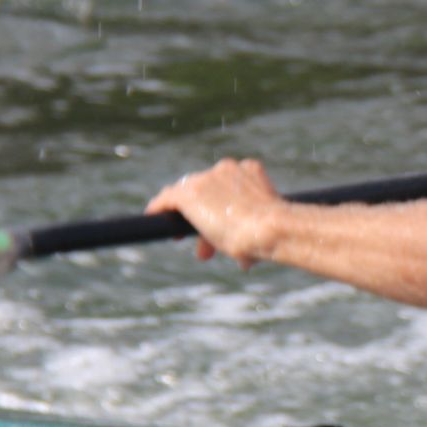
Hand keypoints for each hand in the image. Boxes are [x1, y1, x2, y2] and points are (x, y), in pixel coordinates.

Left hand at [145, 158, 285, 267]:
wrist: (269, 229)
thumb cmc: (274, 233)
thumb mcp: (263, 230)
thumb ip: (251, 233)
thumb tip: (247, 257)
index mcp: (249, 171)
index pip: (226, 187)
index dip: (220, 207)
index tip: (221, 224)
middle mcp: (226, 169)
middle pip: (206, 191)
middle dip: (205, 217)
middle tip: (205, 245)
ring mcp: (206, 179)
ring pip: (188, 196)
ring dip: (186, 218)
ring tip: (180, 237)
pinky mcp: (188, 193)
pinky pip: (167, 198)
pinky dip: (160, 207)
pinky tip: (153, 216)